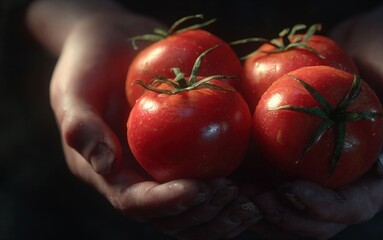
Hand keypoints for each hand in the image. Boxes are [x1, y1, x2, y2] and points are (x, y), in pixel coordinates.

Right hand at [49, 13, 260, 238]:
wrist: (113, 46)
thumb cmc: (88, 66)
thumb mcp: (72, 91)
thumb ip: (81, 128)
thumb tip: (106, 166)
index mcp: (110, 175)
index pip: (137, 203)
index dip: (167, 203)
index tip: (199, 189)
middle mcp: (139, 180)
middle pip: (171, 218)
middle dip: (202, 215)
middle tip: (233, 197)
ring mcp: (165, 171)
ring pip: (194, 212)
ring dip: (223, 216)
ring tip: (251, 204)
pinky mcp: (187, 157)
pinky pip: (211, 183)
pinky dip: (235, 193)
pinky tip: (258, 188)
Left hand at [246, 1, 382, 238]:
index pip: (354, 208)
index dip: (320, 208)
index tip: (287, 191)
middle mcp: (359, 181)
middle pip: (320, 220)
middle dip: (284, 216)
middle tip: (251, 199)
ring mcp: (333, 170)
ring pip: (297, 207)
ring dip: (265, 208)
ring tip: (235, 193)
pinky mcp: (312, 154)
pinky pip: (283, 176)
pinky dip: (259, 181)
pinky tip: (237, 173)